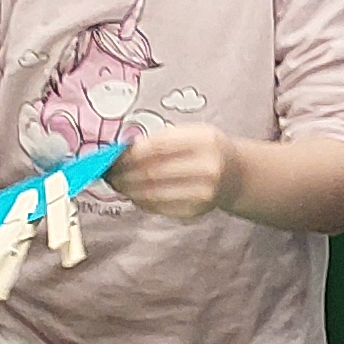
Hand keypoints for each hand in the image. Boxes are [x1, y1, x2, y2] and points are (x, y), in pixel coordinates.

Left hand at [99, 123, 240, 218]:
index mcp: (205, 141)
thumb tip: (122, 151)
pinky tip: (132, 192)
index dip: (130, 153)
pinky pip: (159, 208)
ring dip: (127, 189)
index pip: (158, 147)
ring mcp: (203, 194)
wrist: (235, 175)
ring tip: (115, 182)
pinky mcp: (195, 211)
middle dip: (123, 173)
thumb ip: (161, 138)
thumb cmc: (205, 148)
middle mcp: (207, 168)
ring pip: (152, 193)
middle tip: (107, 171)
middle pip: (153, 172)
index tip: (111, 155)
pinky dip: (140, 200)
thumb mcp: (191, 132)